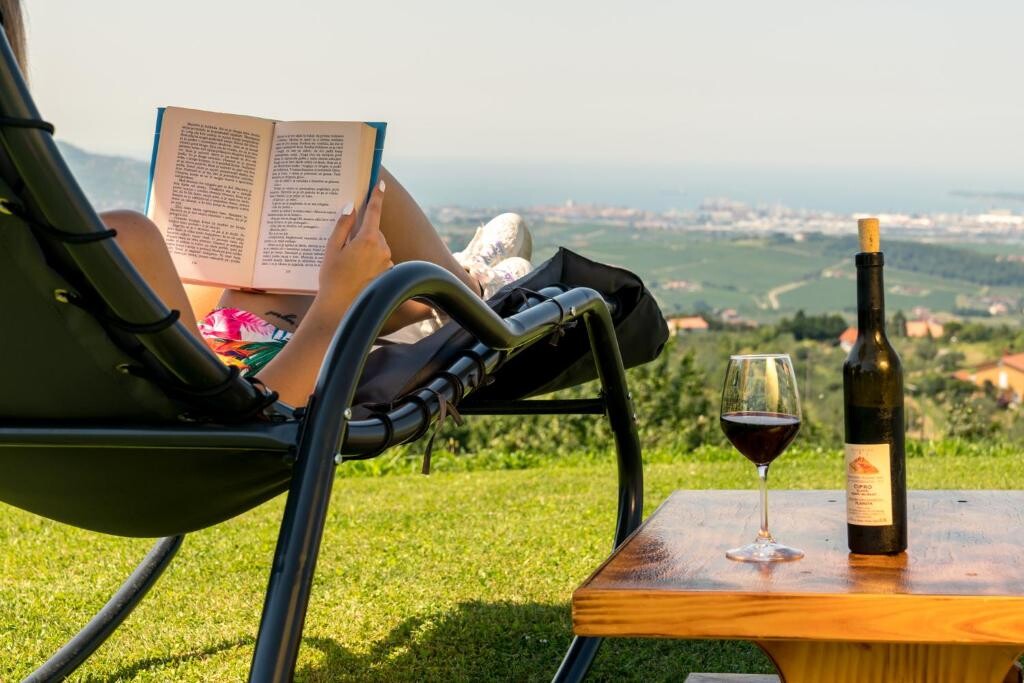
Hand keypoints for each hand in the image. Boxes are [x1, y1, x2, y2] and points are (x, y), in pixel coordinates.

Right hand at [317, 180, 392, 308]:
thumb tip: (350, 207)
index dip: (377, 196)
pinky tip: (358, 274)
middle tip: (346, 249)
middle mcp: (382, 249)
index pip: (374, 211)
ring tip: (350, 266)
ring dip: (367, 249)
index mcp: (367, 239)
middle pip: (375, 231)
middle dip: (363, 234)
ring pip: (378, 246)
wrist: (341, 307)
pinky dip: (371, 262)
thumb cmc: (333, 277)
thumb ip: (343, 225)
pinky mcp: (388, 273)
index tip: (381, 184)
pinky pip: (381, 260)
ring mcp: (387, 262)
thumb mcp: (332, 248)